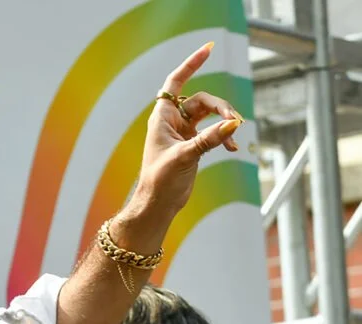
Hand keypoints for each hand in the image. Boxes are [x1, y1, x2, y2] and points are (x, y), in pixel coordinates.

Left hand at [130, 42, 243, 220]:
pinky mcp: (193, 144)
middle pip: (202, 100)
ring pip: (210, 115)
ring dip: (225, 122)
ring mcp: (184, 132)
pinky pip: (213, 132)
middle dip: (221, 107)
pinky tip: (233, 149)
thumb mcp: (185, 157)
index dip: (191, 64)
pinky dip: (223, 138)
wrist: (158, 205)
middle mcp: (172, 122)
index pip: (175, 81)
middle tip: (235, 122)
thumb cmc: (160, 181)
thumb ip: (208, 140)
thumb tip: (232, 125)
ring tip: (235, 134)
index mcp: (162, 118)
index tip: (209, 49)